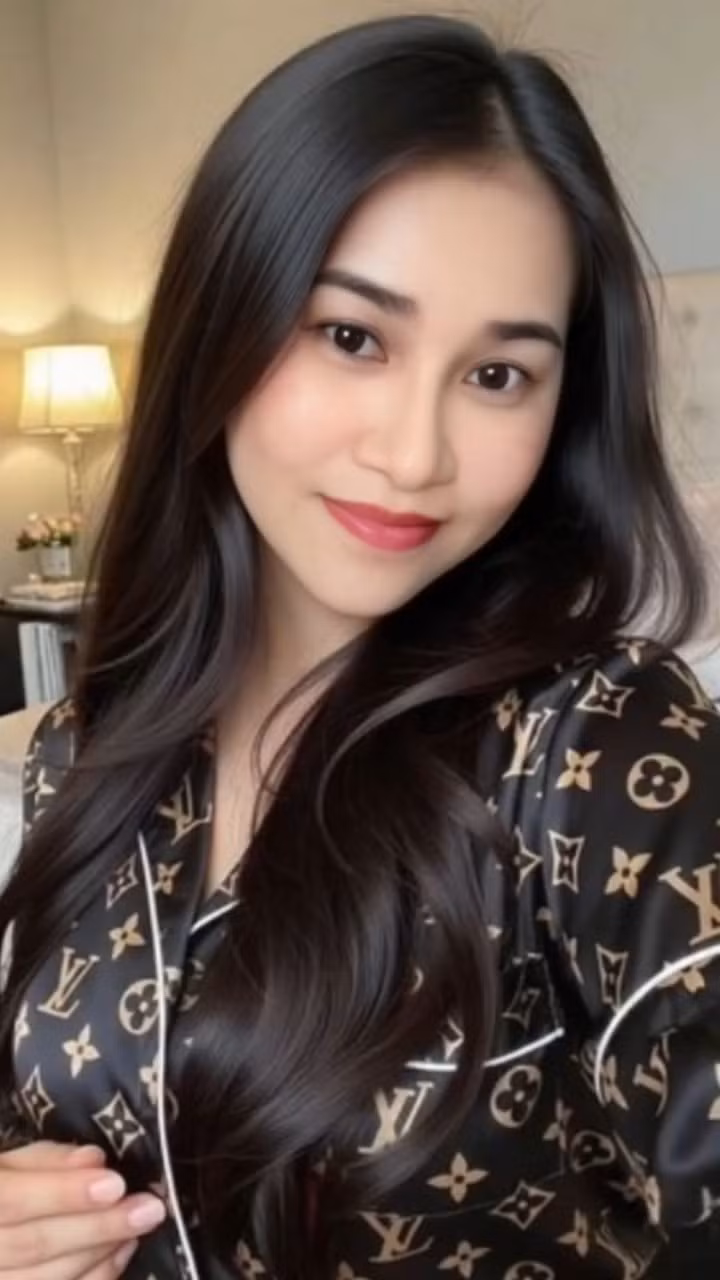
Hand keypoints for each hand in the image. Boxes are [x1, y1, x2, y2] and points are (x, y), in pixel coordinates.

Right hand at [0, 1141, 166, 1277]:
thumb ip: (48, 1161)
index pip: (12, 1200)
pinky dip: (98, 1275)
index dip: (62, 1194)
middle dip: (97, 1227)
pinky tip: (121, 1250)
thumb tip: (94, 1161)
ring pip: (47, 1278)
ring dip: (101, 1252)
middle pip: (34, 1245)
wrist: (0, 1228)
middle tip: (148, 1209)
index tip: (114, 1184)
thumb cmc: (4, 1189)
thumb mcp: (11, 1163)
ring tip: (139, 1224)